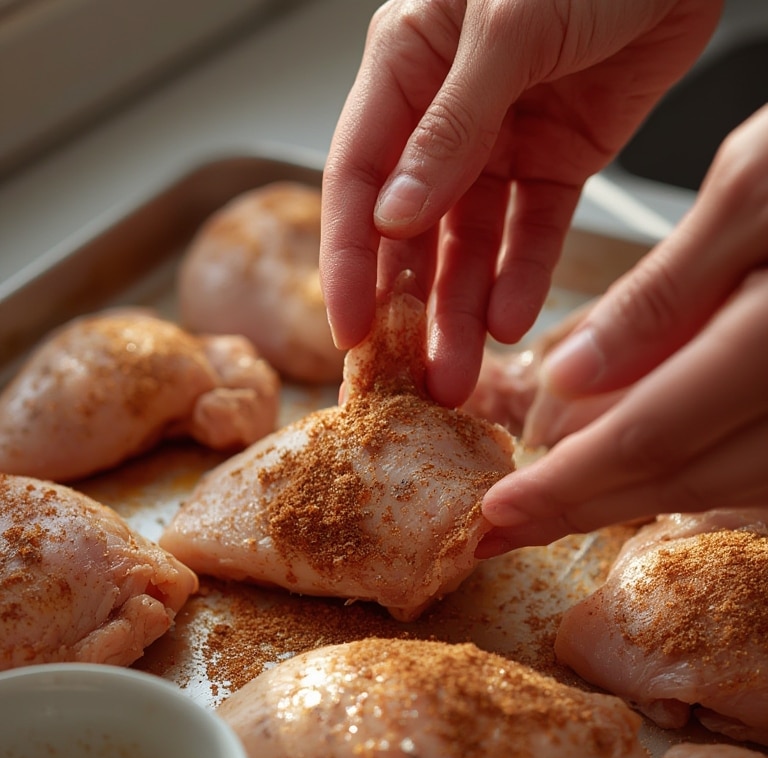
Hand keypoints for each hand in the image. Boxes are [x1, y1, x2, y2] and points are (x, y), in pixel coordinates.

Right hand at [320, 0, 720, 405]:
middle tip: (408, 375)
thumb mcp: (505, 27)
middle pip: (411, 230)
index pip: (357, 178)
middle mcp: (442, 115)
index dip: (349, 259)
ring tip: (457, 374)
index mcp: (404, 67)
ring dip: (462, 311)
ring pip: (471, 245)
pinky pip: (533, 232)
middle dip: (407, 306)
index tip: (349, 329)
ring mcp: (501, 143)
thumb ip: (450, 126)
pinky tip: (511, 322)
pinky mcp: (559, 161)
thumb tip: (394, 217)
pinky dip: (523, 277)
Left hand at [479, 104, 767, 554]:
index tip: (497, 511)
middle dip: (581, 508)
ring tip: (552, 500)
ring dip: (627, 498)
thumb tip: (570, 375)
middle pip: (680, 478)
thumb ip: (662, 292)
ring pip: (718, 485)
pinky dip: (686, 472)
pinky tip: (633, 468)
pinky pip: (755, 469)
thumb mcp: (751, 189)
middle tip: (504, 529)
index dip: (567, 483)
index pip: (652, 435)